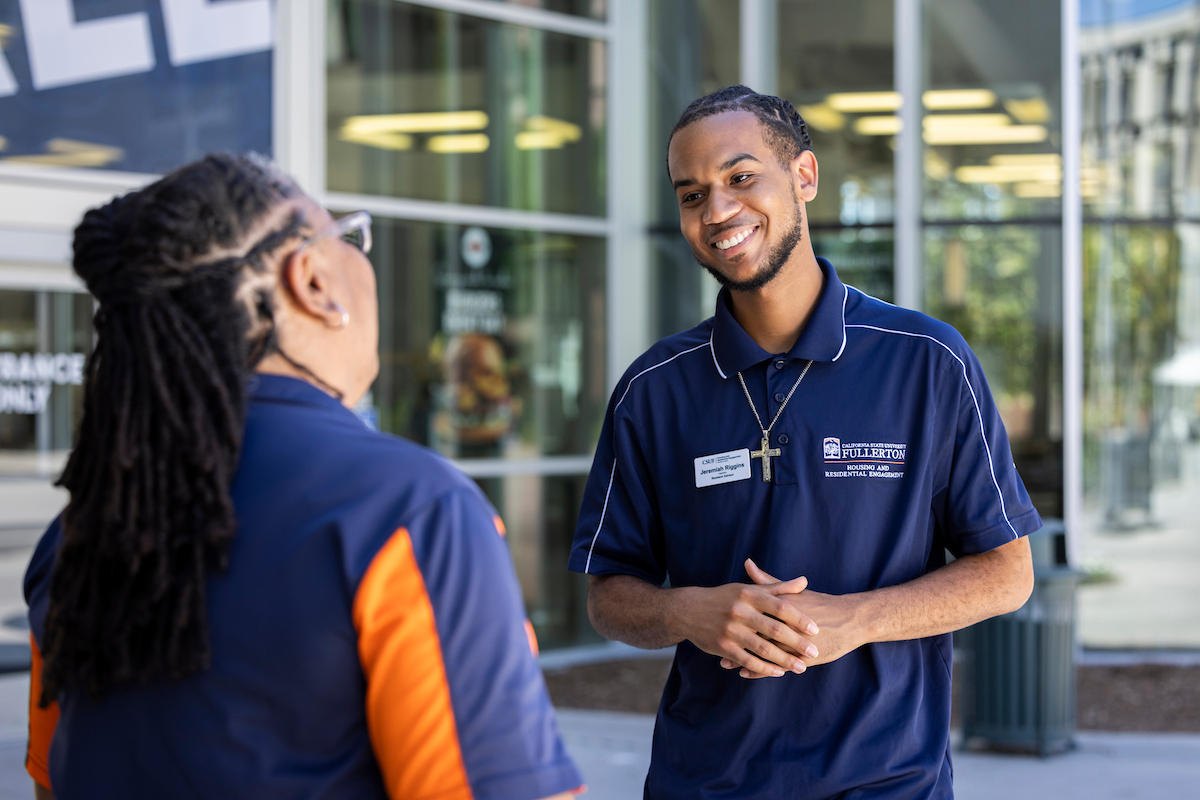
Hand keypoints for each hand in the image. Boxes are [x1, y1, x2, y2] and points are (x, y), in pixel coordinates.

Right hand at [669, 560, 819, 677]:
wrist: (689, 610)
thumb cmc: (725, 598)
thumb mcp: (748, 589)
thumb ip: (777, 587)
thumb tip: (804, 581)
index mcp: (748, 595)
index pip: (780, 607)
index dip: (799, 619)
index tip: (816, 629)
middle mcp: (739, 611)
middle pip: (774, 629)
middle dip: (796, 643)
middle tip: (814, 652)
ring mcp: (730, 631)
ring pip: (762, 648)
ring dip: (784, 660)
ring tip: (801, 668)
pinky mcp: (723, 647)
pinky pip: (747, 660)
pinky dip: (764, 668)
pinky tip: (778, 673)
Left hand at [719, 560, 866, 678]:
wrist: (851, 620)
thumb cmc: (820, 603)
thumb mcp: (794, 592)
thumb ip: (768, 582)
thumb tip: (748, 564)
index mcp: (783, 607)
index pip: (755, 613)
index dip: (735, 618)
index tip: (717, 619)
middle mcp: (789, 625)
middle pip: (756, 633)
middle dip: (736, 640)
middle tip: (716, 642)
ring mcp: (796, 644)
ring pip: (765, 653)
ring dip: (744, 658)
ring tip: (724, 662)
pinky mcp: (804, 658)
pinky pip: (778, 666)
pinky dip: (761, 670)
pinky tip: (746, 672)